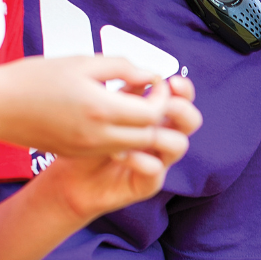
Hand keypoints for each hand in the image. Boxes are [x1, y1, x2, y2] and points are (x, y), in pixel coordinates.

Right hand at [0, 56, 201, 156]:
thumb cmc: (33, 78)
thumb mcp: (81, 62)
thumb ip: (122, 67)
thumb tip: (149, 75)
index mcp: (100, 108)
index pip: (152, 113)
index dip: (161, 98)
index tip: (155, 83)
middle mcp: (97, 135)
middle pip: (147, 136)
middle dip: (155, 117)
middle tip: (149, 96)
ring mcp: (87, 148)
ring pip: (132, 147)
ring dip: (140, 129)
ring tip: (132, 104)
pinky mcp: (77, 154)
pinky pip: (112, 150)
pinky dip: (122, 137)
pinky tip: (112, 116)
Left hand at [35, 78, 200, 221]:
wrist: (70, 179)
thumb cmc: (87, 143)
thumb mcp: (104, 111)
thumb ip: (125, 94)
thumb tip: (145, 75)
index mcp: (155, 117)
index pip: (181, 99)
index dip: (183, 90)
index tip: (172, 81)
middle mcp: (161, 138)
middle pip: (190, 121)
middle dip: (181, 110)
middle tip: (165, 105)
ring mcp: (157, 162)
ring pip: (178, 145)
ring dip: (160, 134)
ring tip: (136, 130)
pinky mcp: (146, 184)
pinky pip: (155, 171)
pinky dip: (140, 160)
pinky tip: (119, 153)